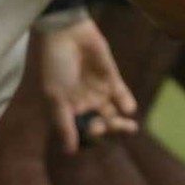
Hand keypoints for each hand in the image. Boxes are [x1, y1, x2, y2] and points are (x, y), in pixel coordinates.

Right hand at [29, 17, 138, 152]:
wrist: (66, 32)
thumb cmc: (55, 65)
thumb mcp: (56, 96)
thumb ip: (64, 124)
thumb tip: (69, 151)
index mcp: (67, 110)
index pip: (81, 132)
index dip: (89, 138)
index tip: (93, 135)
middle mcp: (83, 103)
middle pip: (100, 125)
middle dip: (108, 130)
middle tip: (114, 129)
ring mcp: (98, 91)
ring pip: (113, 114)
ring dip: (121, 123)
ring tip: (129, 127)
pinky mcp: (111, 77)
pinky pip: (122, 95)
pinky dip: (126, 103)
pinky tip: (128, 108)